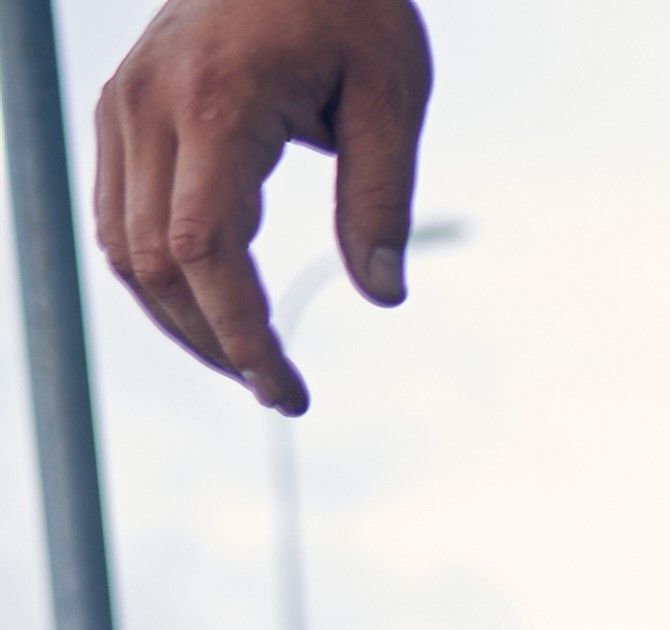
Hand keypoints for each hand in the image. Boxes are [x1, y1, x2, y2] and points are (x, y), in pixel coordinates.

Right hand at [93, 0, 431, 415]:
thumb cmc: (350, 5)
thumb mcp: (392, 95)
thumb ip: (380, 200)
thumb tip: (383, 298)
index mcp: (217, 106)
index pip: (202, 252)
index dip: (239, 334)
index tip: (288, 390)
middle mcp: (149, 106)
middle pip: (153, 261)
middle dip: (213, 340)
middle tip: (281, 390)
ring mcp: (123, 104)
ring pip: (121, 244)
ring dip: (178, 315)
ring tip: (250, 360)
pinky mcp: (120, 106)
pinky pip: (116, 210)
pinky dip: (156, 269)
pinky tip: (211, 304)